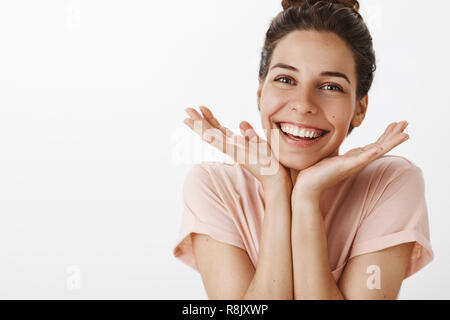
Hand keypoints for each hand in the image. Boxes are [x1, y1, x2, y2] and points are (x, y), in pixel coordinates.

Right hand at [184, 106, 291, 189]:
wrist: (275, 177)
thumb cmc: (270, 161)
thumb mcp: (258, 142)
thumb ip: (248, 133)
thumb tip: (240, 122)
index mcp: (234, 143)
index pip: (218, 128)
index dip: (209, 118)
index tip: (201, 107)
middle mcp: (231, 146)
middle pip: (211, 131)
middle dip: (198, 120)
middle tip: (187, 109)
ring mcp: (232, 151)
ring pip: (212, 137)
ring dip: (199, 128)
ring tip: (187, 119)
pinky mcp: (238, 155)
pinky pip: (224, 147)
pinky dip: (214, 141)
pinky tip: (205, 135)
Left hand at [292, 121, 409, 200]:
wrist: (308, 186)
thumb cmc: (316, 173)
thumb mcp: (330, 157)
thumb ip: (338, 152)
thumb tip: (334, 143)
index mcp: (354, 158)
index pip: (374, 144)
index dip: (386, 134)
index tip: (395, 123)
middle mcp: (357, 161)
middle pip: (380, 145)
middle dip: (393, 134)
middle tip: (406, 122)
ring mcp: (353, 164)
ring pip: (377, 151)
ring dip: (391, 142)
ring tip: (405, 134)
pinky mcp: (346, 166)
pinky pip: (362, 159)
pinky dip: (372, 153)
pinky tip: (380, 148)